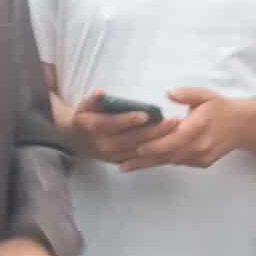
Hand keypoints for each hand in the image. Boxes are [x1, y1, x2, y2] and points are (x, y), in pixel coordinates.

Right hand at [60, 90, 178, 163]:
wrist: (78, 141)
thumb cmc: (85, 117)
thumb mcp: (84, 105)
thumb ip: (93, 99)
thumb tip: (100, 93)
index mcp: (92, 127)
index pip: (113, 124)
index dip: (129, 120)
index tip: (146, 114)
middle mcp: (103, 145)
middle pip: (132, 139)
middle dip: (154, 131)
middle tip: (174, 121)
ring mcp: (112, 156)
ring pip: (139, 150)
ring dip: (159, 141)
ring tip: (177, 130)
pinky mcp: (120, 162)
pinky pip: (140, 158)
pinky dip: (156, 151)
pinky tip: (171, 143)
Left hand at [120, 88, 241, 172]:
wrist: (243, 126)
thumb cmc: (220, 108)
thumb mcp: (205, 95)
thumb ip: (187, 95)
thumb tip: (169, 94)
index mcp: (199, 127)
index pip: (175, 140)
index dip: (156, 145)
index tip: (138, 147)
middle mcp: (200, 146)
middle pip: (168, 156)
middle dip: (144, 160)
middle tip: (122, 164)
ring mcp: (201, 157)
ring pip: (171, 161)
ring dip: (149, 164)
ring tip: (126, 166)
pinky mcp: (202, 163)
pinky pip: (178, 162)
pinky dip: (161, 162)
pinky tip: (144, 163)